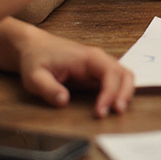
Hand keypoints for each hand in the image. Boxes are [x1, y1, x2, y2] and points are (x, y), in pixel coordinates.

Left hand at [16, 28, 133, 118]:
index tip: (100, 112)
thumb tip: (64, 101)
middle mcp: (98, 59)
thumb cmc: (36, 59)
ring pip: (124, 76)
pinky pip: (116, 80)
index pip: (109, 73)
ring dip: (125, 93)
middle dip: (124, 93)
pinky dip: (119, 92)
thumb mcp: (35, 77)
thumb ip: (48, 89)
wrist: (35, 47)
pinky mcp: (97, 73)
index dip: (109, 93)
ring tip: (117, 111)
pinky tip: (113, 105)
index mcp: (87, 57)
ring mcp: (99, 65)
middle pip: (124, 73)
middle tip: (117, 112)